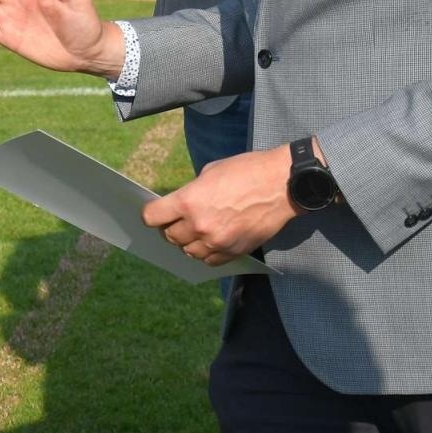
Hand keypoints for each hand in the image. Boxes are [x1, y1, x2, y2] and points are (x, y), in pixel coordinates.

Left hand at [140, 144, 296, 264]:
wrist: (281, 185)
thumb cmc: (246, 171)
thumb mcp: (210, 172)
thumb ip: (191, 192)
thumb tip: (181, 206)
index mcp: (189, 201)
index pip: (153, 217)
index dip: (151, 214)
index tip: (154, 213)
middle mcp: (199, 225)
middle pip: (170, 236)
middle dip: (170, 227)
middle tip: (177, 220)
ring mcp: (216, 241)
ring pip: (188, 251)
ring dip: (187, 242)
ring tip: (195, 231)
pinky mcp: (233, 252)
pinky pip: (209, 261)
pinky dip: (205, 253)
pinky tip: (210, 241)